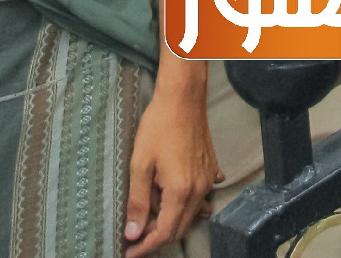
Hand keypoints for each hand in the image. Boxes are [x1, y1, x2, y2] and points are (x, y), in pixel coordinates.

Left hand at [123, 75, 216, 255]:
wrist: (183, 98)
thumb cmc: (159, 126)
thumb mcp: (140, 164)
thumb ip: (137, 202)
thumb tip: (132, 232)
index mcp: (180, 192)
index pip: (163, 233)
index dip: (145, 247)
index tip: (129, 252)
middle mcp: (199, 190)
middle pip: (178, 228)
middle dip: (156, 235)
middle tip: (134, 230)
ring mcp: (208, 180)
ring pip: (190, 214)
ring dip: (170, 219)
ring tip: (150, 207)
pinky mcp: (211, 170)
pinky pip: (200, 196)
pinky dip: (185, 202)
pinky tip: (171, 190)